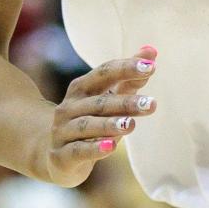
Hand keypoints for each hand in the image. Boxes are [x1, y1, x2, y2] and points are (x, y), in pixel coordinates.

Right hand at [38, 47, 156, 186]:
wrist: (56, 157)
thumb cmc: (90, 122)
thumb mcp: (108, 100)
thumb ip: (129, 78)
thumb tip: (152, 50)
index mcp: (81, 89)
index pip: (104, 73)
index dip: (125, 68)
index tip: (151, 67)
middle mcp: (69, 108)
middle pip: (99, 102)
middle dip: (126, 102)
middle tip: (152, 104)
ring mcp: (62, 132)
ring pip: (88, 126)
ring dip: (110, 124)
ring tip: (131, 124)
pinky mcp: (61, 156)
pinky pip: (78, 151)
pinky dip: (94, 148)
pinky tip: (111, 148)